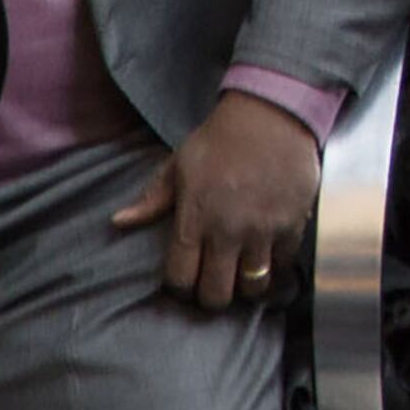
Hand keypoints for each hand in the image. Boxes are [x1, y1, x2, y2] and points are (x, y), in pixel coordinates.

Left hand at [112, 92, 323, 310]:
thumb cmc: (220, 138)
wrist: (272, 113)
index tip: (184, 280)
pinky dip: (275, 266)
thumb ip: (152, 199)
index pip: (180, 279)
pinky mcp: (292, 225)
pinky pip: (283, 266)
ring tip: (241, 273)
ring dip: (244, 286)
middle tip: (213, 283)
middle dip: (210, 296)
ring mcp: (262, 230)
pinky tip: (267, 255)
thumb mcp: (179, 164)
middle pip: (216, 295)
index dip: (179, 288)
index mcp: (194, 218)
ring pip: (252, 288)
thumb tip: (118, 222)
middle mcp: (227, 231)